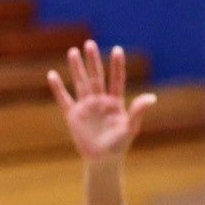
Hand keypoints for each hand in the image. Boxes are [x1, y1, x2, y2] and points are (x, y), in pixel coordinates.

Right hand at [48, 40, 156, 164]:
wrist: (103, 161)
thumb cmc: (119, 145)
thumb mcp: (131, 127)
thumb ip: (138, 111)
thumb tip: (152, 97)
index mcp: (115, 102)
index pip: (116, 79)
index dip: (117, 65)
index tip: (117, 49)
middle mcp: (99, 101)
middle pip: (96, 76)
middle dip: (93, 60)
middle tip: (89, 43)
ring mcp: (85, 106)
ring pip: (80, 83)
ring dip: (77, 68)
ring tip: (72, 51)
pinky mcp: (72, 115)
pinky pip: (63, 98)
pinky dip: (57, 88)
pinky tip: (52, 75)